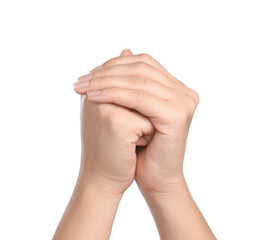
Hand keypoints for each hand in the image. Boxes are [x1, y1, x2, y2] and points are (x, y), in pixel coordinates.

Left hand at [74, 51, 198, 192]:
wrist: (153, 176)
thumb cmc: (139, 145)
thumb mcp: (131, 108)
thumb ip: (129, 80)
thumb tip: (123, 49)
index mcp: (175, 87)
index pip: (143, 63)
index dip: (114, 64)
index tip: (88, 75)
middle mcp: (183, 91)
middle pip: (141, 69)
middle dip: (107, 72)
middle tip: (81, 81)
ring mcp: (184, 101)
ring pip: (138, 81)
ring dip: (106, 82)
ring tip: (84, 88)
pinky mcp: (178, 114)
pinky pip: (140, 98)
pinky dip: (115, 94)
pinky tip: (94, 98)